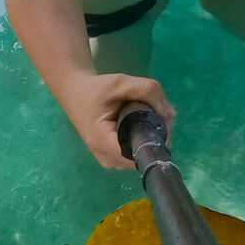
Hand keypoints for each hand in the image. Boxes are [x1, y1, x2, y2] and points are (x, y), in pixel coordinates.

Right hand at [61, 72, 175, 169]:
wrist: (74, 91)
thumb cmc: (95, 89)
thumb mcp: (120, 83)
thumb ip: (147, 90)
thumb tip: (170, 113)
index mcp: (105, 143)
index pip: (140, 152)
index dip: (157, 136)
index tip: (162, 117)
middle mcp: (107, 159)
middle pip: (143, 155)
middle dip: (156, 134)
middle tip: (156, 110)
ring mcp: (109, 162)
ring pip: (141, 156)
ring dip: (149, 136)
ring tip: (145, 114)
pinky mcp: (111, 159)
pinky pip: (134, 153)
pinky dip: (140, 139)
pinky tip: (138, 124)